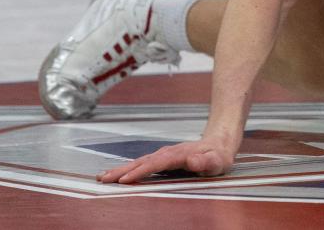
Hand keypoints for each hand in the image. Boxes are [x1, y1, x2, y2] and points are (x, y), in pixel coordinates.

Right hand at [96, 136, 236, 183]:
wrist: (220, 143)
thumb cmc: (219, 156)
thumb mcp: (217, 161)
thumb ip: (206, 162)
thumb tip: (193, 160)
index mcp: (179, 155)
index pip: (156, 164)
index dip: (140, 171)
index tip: (124, 180)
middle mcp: (168, 153)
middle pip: (142, 161)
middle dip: (122, 170)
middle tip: (103, 179)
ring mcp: (164, 154)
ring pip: (140, 161)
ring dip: (121, 169)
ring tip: (102, 177)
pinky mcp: (163, 158)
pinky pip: (142, 163)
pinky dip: (128, 168)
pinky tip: (117, 174)